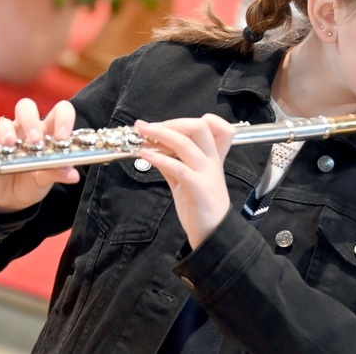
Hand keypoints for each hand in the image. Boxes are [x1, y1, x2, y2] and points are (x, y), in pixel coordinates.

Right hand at [0, 98, 79, 216]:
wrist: (7, 198)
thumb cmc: (31, 182)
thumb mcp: (45, 180)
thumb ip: (58, 174)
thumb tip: (74, 175)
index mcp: (51, 133)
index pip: (61, 112)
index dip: (64, 119)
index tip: (62, 138)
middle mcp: (34, 127)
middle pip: (35, 106)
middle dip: (35, 121)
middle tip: (36, 142)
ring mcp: (16, 131)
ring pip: (21, 109)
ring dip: (23, 124)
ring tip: (17, 144)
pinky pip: (1, 127)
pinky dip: (4, 135)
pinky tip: (5, 148)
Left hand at [135, 114, 235, 248]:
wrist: (212, 235)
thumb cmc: (200, 207)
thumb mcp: (186, 181)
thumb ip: (173, 164)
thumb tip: (153, 151)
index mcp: (212, 158)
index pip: (215, 127)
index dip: (192, 120)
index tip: (167, 125)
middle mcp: (212, 161)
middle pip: (199, 127)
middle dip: (171, 123)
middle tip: (147, 127)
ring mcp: (206, 173)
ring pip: (186, 143)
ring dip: (160, 135)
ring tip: (140, 134)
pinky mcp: (198, 188)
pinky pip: (178, 167)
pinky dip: (159, 158)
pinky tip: (144, 156)